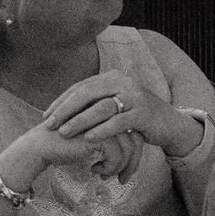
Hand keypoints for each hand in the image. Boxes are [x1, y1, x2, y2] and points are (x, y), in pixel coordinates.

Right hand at [0, 122, 141, 187]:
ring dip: (118, 168)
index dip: (133, 155)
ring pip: (129, 150)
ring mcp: (104, 123)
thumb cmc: (67, 145)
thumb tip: (134, 159)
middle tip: (122, 180)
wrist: (41, 146)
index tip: (124, 172)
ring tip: (104, 176)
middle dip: (132, 164)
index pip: (134, 134)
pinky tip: (93, 170)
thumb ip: (114, 144)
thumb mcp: (94, 142)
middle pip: (136, 141)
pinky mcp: (97, 135)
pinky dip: (108, 168)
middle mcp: (110, 115)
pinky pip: (116, 156)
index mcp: (111, 113)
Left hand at [41, 68, 198, 158]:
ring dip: (80, 120)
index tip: (46, 116)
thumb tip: (63, 106)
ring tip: (64, 132)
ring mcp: (135, 96)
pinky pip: (119, 121)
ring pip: (102, 107)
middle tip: (50, 124)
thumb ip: (94, 100)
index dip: (62, 101)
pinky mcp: (144, 113)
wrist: (168, 123)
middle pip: (88, 93)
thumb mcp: (114, 103)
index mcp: (113, 77)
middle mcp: (124, 82)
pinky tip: (88, 139)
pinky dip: (102, 130)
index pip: (82, 86)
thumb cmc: (134, 115)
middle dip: (66, 110)